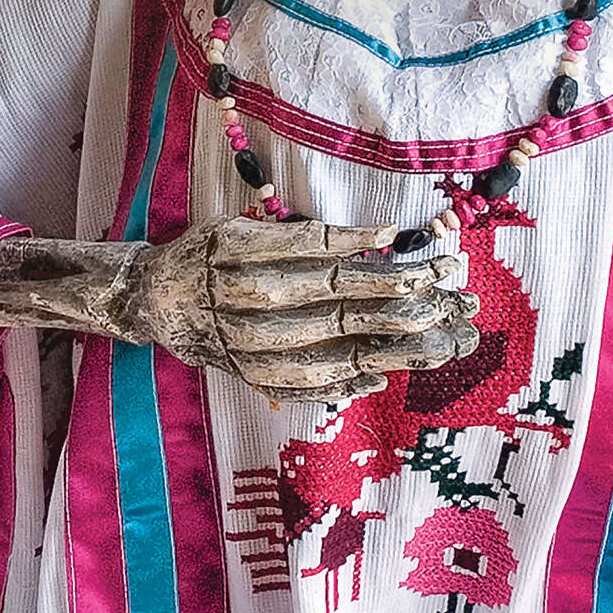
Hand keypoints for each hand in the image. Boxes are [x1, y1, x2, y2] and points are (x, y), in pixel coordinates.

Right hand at [119, 218, 480, 404]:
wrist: (157, 302)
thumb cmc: (208, 255)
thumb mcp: (240, 227)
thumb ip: (297, 236)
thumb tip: (377, 242)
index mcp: (239, 252)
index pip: (317, 251)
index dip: (368, 250)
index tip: (417, 247)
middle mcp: (242, 300)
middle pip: (335, 302)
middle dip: (403, 298)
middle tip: (455, 292)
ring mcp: (247, 345)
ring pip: (330, 347)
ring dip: (393, 344)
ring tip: (443, 336)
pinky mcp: (251, 375)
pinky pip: (306, 384)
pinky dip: (346, 380)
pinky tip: (385, 373)